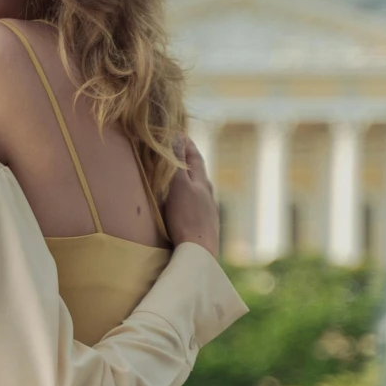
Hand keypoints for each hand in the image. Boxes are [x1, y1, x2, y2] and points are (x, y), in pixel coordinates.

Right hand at [162, 138, 220, 257]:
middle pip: (198, 172)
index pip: (195, 157)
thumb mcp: (179, 186)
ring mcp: (207, 211)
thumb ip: (177, 163)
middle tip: (179, 150)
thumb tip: (178, 138)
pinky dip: (189, 196)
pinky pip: (196, 204)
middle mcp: (207, 194)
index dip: (187, 145)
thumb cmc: (187, 218)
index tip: (179, 134)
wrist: (199, 252)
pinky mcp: (204, 226)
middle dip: (188, 161)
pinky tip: (185, 204)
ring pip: (198, 189)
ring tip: (179, 176)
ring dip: (189, 180)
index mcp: (201, 182)